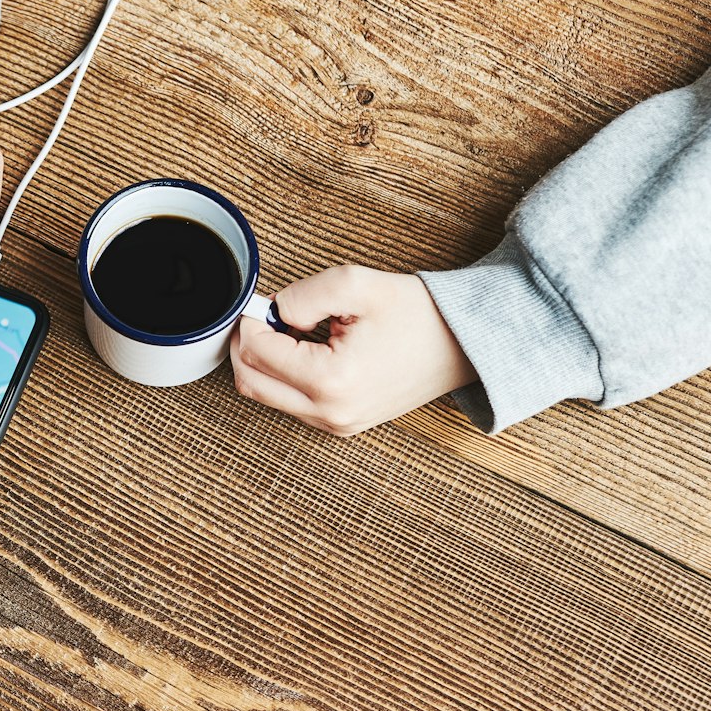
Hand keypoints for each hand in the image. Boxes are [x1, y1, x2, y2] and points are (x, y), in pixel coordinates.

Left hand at [229, 265, 477, 434]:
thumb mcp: (356, 285)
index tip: (264, 301)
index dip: (252, 321)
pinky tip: (306, 349)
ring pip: (267, 396)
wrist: (463, 344)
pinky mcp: (341, 425)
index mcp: (331, 381)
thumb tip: (271, 313)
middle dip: (248, 345)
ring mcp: (335, 424)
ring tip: (293, 330)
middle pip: (251, 382)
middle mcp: (330, 412)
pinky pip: (292, 403)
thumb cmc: (419, 315)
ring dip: (266, 361)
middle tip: (265, 315)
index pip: (257, 353)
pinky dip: (285, 376)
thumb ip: (302, 295)